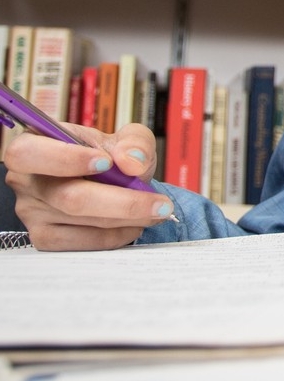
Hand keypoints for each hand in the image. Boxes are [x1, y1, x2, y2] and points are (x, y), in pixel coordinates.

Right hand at [4, 123, 166, 250]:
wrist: (111, 182)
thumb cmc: (110, 156)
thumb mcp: (127, 138)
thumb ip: (135, 141)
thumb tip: (132, 161)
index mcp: (35, 144)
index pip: (27, 153)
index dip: (65, 158)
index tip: (107, 162)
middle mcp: (27, 180)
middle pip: (66, 196)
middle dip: (122, 201)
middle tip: (158, 203)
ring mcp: (31, 211)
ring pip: (78, 220)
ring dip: (126, 219)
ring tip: (154, 212)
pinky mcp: (44, 236)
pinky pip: (79, 242)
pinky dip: (114, 236)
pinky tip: (133, 225)